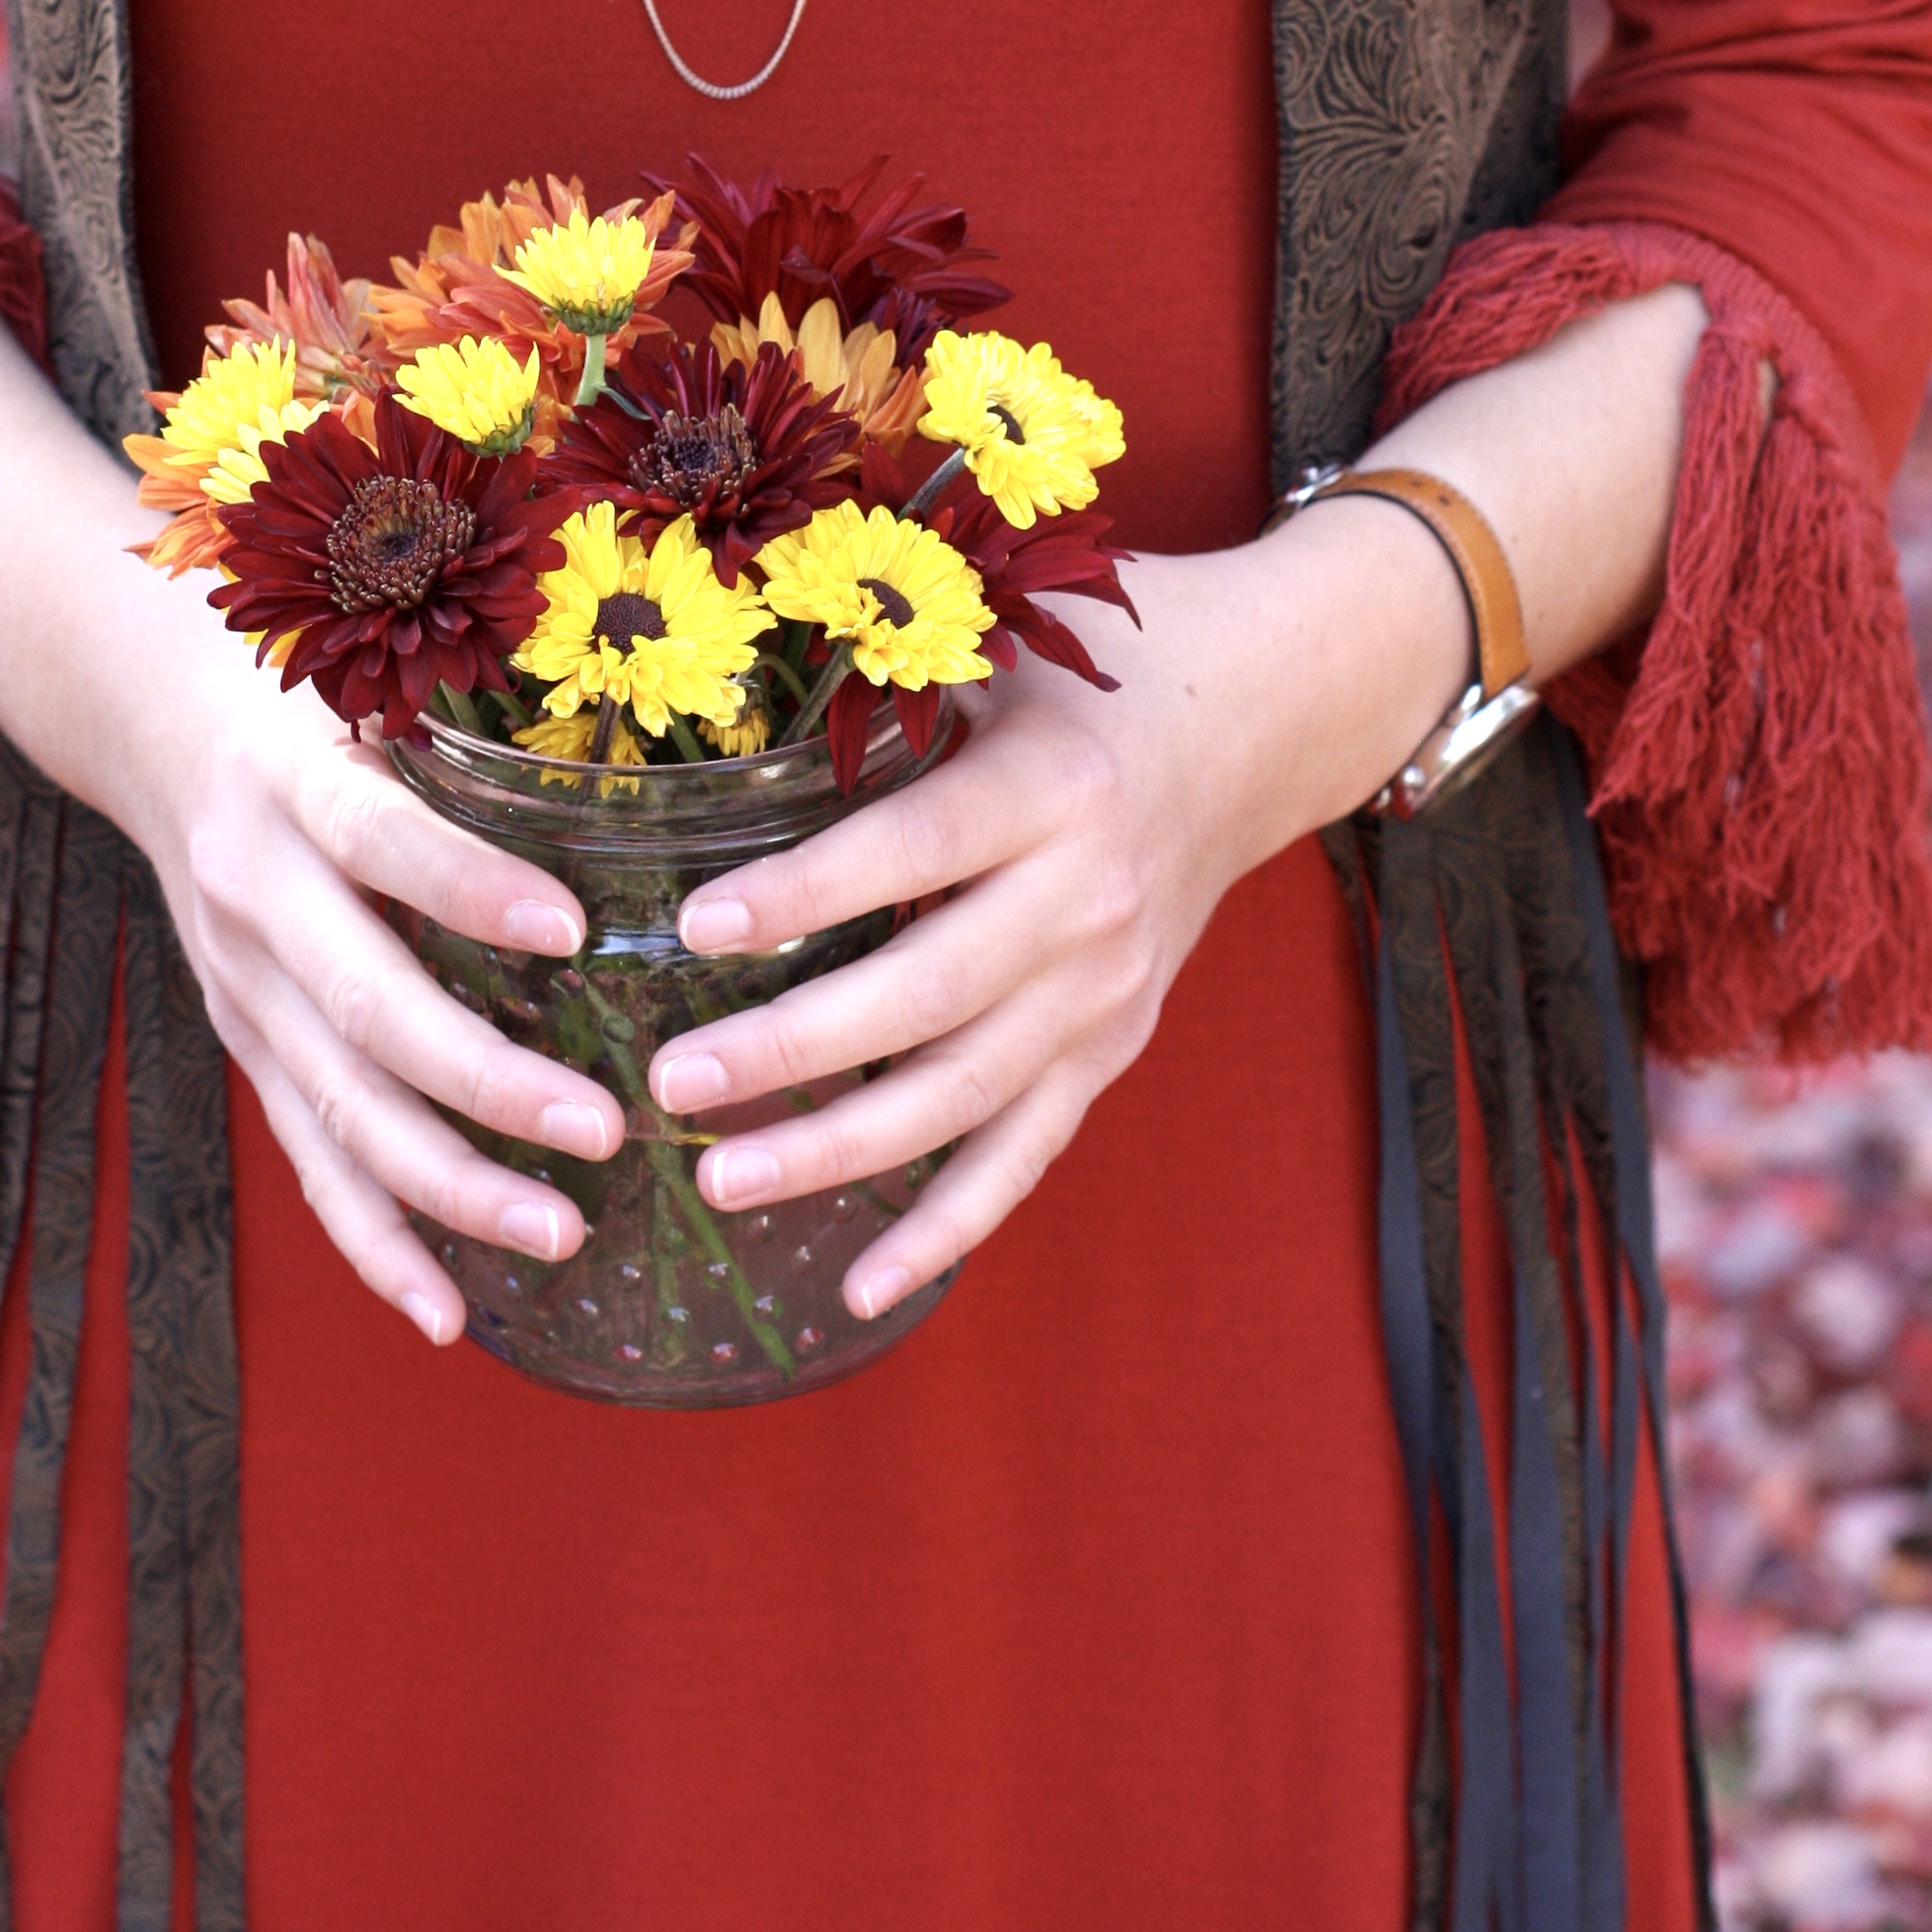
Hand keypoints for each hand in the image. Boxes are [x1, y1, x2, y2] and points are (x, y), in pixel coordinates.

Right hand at [132, 619, 629, 1341]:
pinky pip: (312, 1161)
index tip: (570, 928)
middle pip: (368, 1006)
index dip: (465, 885)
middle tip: (606, 1130)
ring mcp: (245, 988)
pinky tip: (447, 1312)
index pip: (379, 837)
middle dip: (486, 1081)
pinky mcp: (249, 1050)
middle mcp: (259, 895)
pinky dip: (376, 1243)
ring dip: (450, 1185)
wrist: (159, 734)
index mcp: (298, 786)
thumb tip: (652, 762)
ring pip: (343, 1107)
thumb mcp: (373, 685)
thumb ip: (473, 732)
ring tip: (561, 1234)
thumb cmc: (318, 704)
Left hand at [645, 517, 1472, 1317]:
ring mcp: (1108, 991)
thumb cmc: (1095, 671)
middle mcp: (1088, 900)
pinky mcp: (1114, 1047)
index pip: (913, 849)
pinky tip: (861, 1288)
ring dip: (840, 1151)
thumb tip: (720, 712)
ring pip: (966, 1094)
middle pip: (929, 996)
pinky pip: (1026, 1152)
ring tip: (720, 1179)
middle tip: (675, 1082)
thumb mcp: (1003, 643)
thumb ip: (891, 690)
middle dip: (794, 1050)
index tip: (696, 926)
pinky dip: (948, 1227)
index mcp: (1053, 787)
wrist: (1255, 722)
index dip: (806, 894)